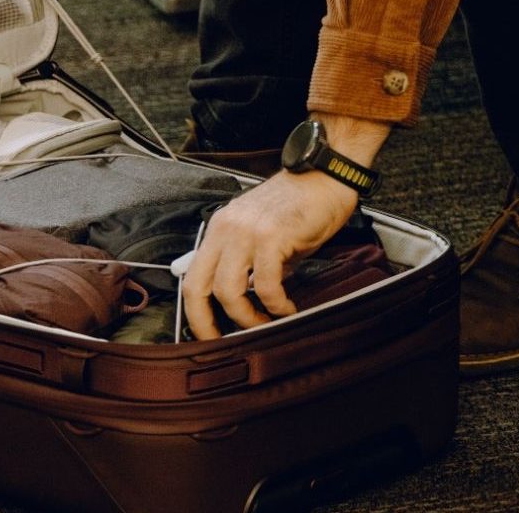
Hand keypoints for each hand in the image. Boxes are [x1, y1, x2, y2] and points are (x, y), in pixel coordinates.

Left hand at [182, 170, 358, 339]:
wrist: (326, 176)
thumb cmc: (300, 206)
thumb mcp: (263, 234)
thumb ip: (250, 264)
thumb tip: (247, 300)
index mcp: (220, 229)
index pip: (192, 277)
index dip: (195, 313)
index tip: (209, 334)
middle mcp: (226, 230)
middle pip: (197, 287)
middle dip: (207, 323)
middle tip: (226, 342)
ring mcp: (246, 232)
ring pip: (228, 290)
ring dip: (247, 317)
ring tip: (266, 322)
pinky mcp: (272, 237)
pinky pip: (266, 284)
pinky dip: (276, 305)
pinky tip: (288, 308)